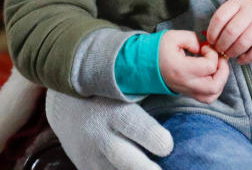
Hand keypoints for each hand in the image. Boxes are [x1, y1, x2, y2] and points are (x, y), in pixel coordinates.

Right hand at [46, 90, 172, 169]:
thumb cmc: (108, 92)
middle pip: (124, 158)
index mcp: (115, 111)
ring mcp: (91, 154)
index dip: (154, 138)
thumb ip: (149, 98)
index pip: (135, 126)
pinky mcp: (86, 167)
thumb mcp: (124, 90)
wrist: (65, 104)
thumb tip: (186, 98)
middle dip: (145, 169)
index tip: (167, 145)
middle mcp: (101, 134)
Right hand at [158, 30, 228, 102]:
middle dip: (223, 71)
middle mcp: (185, 83)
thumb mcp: (174, 36)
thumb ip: (193, 39)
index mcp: (181, 69)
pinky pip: (206, 98)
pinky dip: (214, 88)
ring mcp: (187, 90)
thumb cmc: (158, 49)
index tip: (204, 47)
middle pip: (214, 87)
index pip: (209, 66)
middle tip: (219, 59)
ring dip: (220, 81)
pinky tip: (212, 75)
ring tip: (217, 67)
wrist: (144, 64)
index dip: (213, 53)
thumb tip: (204, 48)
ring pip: (212, 96)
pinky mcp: (188, 93)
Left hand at [206, 0, 251, 63]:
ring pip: (243, 43)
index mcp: (238, 2)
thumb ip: (222, 20)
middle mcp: (251, 11)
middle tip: (218, 49)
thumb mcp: (233, 7)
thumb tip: (211, 42)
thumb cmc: (244, 10)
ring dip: (232, 52)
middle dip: (221, 45)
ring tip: (228, 53)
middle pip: (231, 32)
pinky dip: (246, 58)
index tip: (210, 40)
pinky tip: (240, 59)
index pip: (220, 18)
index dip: (212, 32)